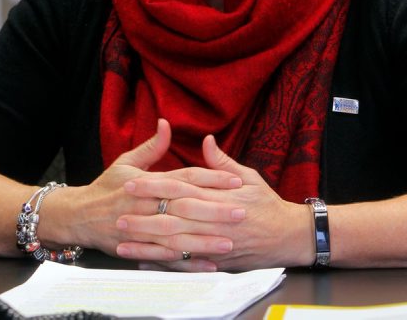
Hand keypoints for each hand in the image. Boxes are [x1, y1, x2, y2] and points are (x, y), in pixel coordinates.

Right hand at [41, 120, 242, 260]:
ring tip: (230, 242)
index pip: (185, 178)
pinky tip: (208, 265)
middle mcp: (146, 206)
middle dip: (215, 211)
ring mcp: (142, 230)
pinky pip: (167, 259)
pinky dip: (187, 263)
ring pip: (178, 236)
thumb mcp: (126, 162)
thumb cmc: (106, 187)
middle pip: (186, 208)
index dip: (210, 179)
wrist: (78, 216)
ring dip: (204, 240)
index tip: (235, 181)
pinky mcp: (139, 249)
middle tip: (242, 211)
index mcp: (147, 183)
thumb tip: (166, 123)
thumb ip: (151, 146)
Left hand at [116, 134, 313, 270]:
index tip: (131, 183)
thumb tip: (206, 141)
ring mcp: (213, 244)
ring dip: (147, 243)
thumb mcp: (248, 176)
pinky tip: (144, 261)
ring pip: (174, 245)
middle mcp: (213, 221)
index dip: (153, 186)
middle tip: (118, 214)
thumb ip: (222, 162)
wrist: (288, 235)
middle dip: (143, 216)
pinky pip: (185, 265)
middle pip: (171, 218)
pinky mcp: (215, 262)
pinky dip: (164, 264)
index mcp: (217, 196)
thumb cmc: (267, 204)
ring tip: (122, 241)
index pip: (178, 188)